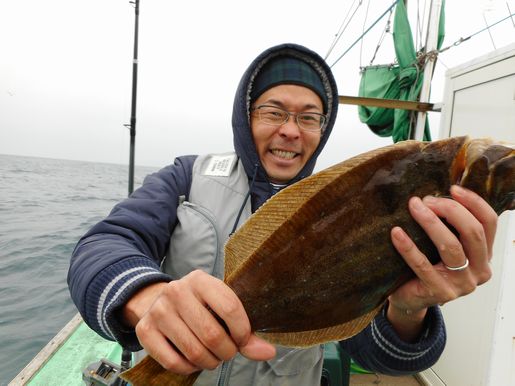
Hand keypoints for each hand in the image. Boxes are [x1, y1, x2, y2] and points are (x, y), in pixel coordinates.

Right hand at [123, 270, 275, 373]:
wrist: (157, 302)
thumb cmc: (198, 306)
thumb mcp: (220, 307)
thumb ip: (244, 331)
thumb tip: (268, 352)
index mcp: (200, 279)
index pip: (230, 308)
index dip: (242, 331)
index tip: (242, 339)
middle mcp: (177, 291)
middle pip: (212, 335)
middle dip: (226, 351)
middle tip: (227, 351)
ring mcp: (159, 310)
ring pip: (194, 351)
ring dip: (210, 362)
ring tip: (212, 356)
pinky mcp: (145, 331)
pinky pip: (174, 362)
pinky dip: (190, 368)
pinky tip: (193, 360)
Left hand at [387, 185, 497, 340]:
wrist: (410, 299)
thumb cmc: (426, 266)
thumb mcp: (444, 246)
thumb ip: (449, 226)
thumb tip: (435, 194)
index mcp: (484, 255)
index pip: (488, 222)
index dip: (473, 202)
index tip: (452, 188)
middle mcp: (479, 270)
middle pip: (472, 232)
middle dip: (450, 210)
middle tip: (426, 199)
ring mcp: (461, 284)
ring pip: (451, 247)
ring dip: (431, 223)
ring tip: (413, 207)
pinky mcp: (440, 293)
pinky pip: (423, 265)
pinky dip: (408, 247)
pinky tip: (396, 232)